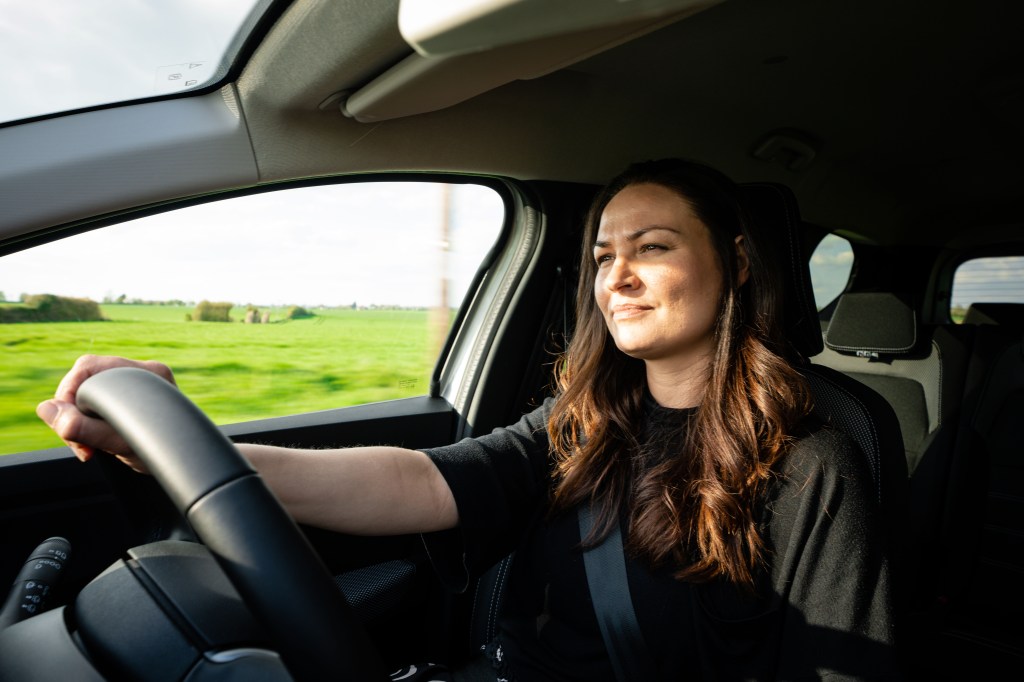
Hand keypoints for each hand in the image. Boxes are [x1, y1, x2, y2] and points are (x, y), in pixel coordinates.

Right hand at [36, 354, 175, 470]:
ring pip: (89, 392)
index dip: (67, 399)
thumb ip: (83, 428)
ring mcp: (140, 381)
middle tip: (82, 446)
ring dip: (80, 420)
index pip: (87, 369)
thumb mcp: (120, 444)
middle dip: (73, 412)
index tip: (69, 431)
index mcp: (147, 373)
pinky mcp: (133, 395)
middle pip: (85, 380)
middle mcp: (145, 371)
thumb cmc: (164, 454)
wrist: (187, 464)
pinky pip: (98, 400)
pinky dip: (91, 421)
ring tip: (90, 447)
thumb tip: (47, 409)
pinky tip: (96, 441)